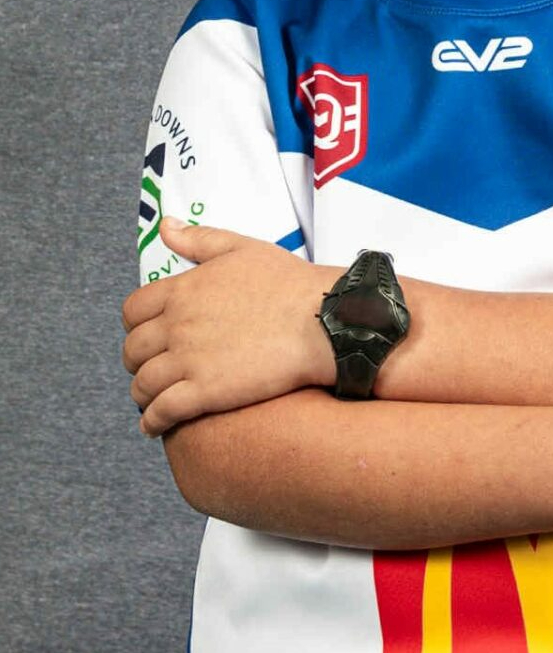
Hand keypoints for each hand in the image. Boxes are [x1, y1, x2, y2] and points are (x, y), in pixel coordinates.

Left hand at [121, 221, 339, 436]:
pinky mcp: (205, 393)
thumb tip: (165, 226)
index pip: (133, 311)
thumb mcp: (241, 248)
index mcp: (183, 290)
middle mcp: (178, 325)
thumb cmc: (288, 283)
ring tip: (151, 401)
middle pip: (133, 350)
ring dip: (142, 394)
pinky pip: (161, 412)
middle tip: (151, 367)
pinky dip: (152, 421)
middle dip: (137, 361)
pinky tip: (154, 426)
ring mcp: (189, 361)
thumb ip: (198, 239)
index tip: (148, 334)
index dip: (136, 325)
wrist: (320, 321)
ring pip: (142, 385)